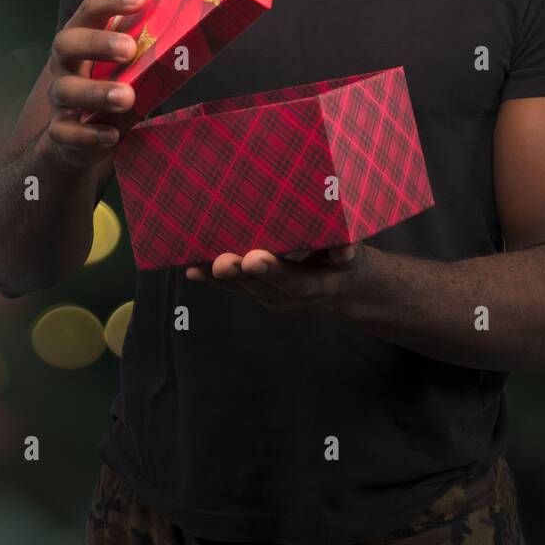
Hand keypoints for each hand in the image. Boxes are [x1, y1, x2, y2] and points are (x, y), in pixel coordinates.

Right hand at [43, 0, 146, 166]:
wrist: (74, 135)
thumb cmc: (110, 83)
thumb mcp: (125, 62)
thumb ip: (147, 42)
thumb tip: (197, 16)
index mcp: (83, 37)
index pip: (90, 10)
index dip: (111, 1)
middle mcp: (66, 64)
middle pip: (67, 43)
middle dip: (97, 43)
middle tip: (129, 48)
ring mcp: (60, 98)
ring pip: (65, 90)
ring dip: (96, 92)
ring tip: (127, 97)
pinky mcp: (61, 132)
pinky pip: (65, 133)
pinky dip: (88, 135)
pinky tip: (112, 135)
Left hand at [184, 244, 362, 312]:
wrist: (344, 289)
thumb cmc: (346, 261)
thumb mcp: (353, 254)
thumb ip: (346, 250)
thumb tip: (345, 247)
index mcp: (317, 285)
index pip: (293, 281)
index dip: (272, 270)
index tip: (253, 258)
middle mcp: (290, 296)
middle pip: (261, 287)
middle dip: (239, 274)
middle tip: (221, 261)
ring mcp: (271, 298)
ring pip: (244, 289)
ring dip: (219, 278)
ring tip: (196, 267)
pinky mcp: (259, 294)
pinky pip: (234, 288)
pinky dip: (213, 280)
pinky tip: (191, 269)